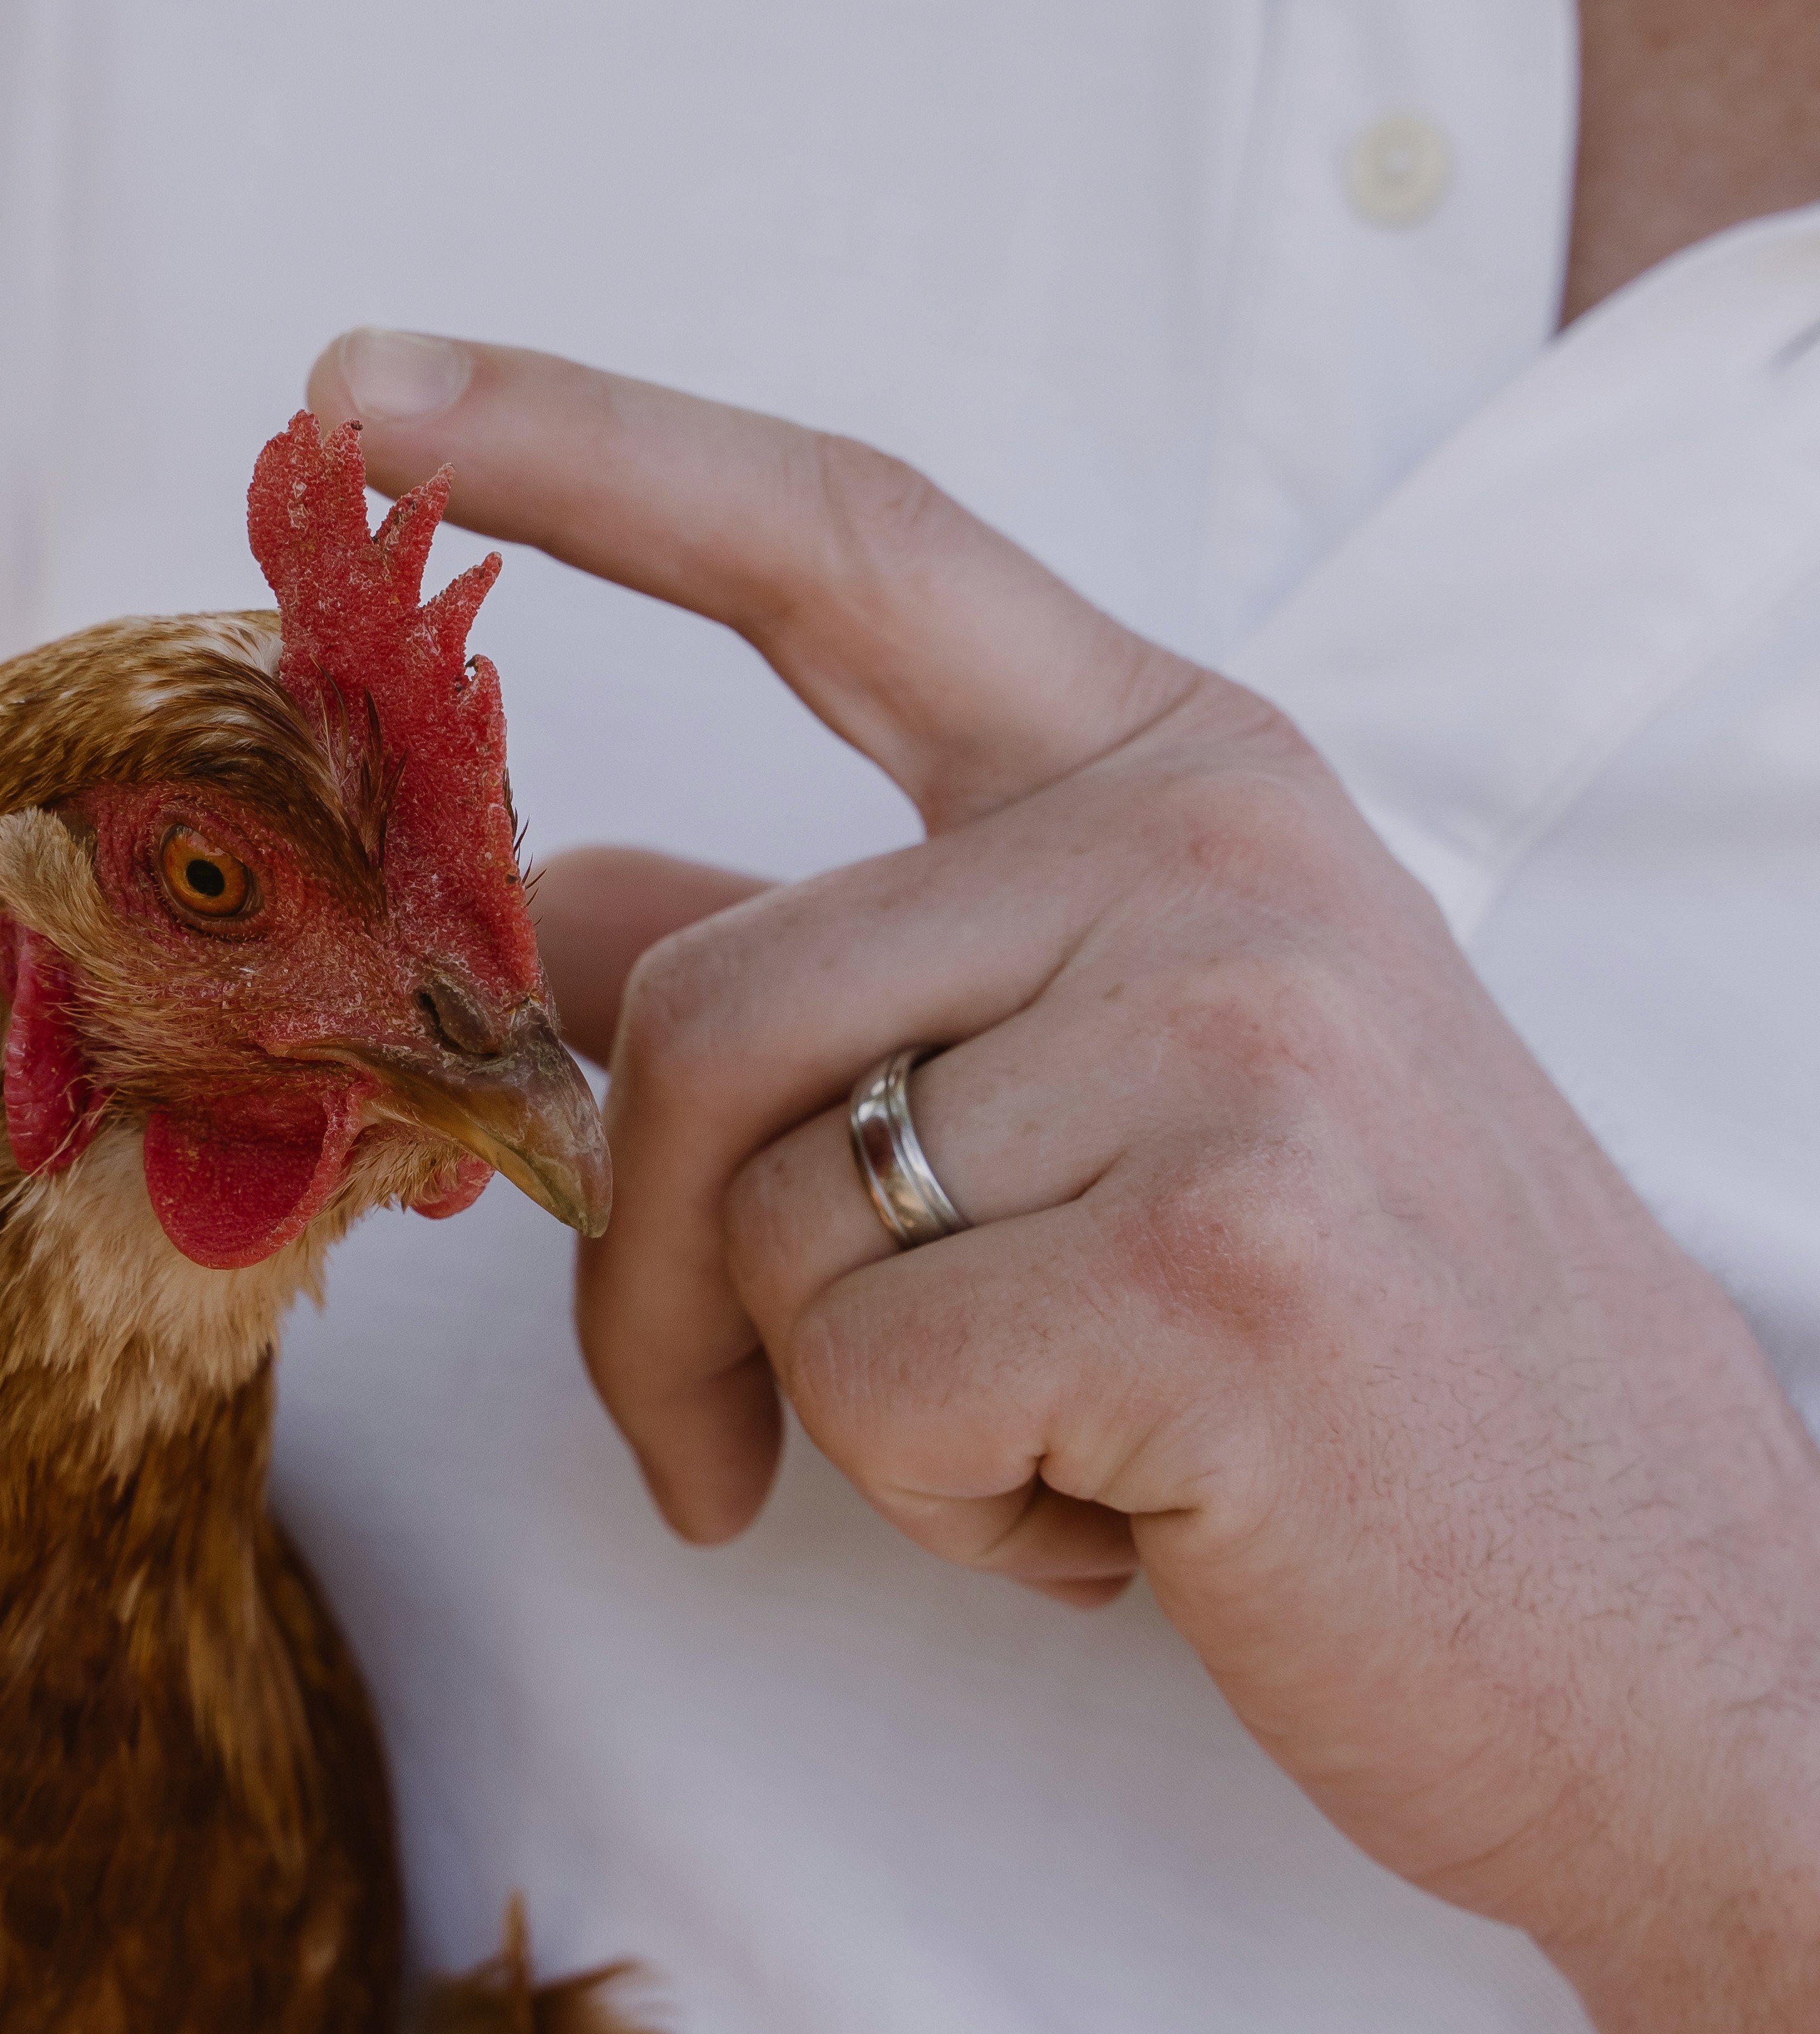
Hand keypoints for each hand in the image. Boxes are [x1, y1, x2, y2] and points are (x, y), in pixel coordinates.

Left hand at [309, 330, 1819, 1971]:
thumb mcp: (1110, 1105)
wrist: (1678, 1648)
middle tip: (701, 1447)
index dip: (576, 445)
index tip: (354, 385)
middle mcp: (1215, 856)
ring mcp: (1235, 1048)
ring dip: (837, 1407)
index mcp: (1188, 778)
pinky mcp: (1219, 1272)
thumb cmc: (1368, 1369)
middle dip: (640, 1273)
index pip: (841, 542)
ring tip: (1072, 1449)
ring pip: (766, 1216)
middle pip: (699, 998)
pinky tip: (1142, 1522)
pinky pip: (870, 1389)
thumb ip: (835, 975)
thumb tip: (541, 904)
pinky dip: (952, 1515)